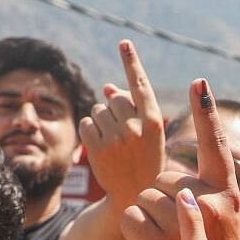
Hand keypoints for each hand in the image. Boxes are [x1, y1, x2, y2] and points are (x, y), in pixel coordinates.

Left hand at [79, 40, 164, 207]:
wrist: (134, 197)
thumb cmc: (145, 161)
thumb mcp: (148, 136)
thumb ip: (131, 109)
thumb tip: (107, 87)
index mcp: (155, 123)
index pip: (140, 86)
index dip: (132, 63)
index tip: (124, 42)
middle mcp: (136, 129)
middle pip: (114, 99)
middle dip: (114, 110)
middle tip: (124, 134)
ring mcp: (116, 139)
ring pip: (97, 110)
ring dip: (101, 121)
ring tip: (114, 143)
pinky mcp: (96, 149)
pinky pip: (85, 123)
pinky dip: (89, 131)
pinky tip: (100, 147)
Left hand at [122, 79, 239, 239]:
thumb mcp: (216, 232)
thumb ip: (202, 201)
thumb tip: (172, 179)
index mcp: (229, 197)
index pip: (217, 148)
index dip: (207, 113)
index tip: (200, 81)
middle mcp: (213, 204)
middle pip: (165, 176)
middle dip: (159, 198)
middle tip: (173, 232)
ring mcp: (187, 222)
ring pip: (143, 195)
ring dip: (144, 217)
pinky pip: (130, 215)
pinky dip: (131, 232)